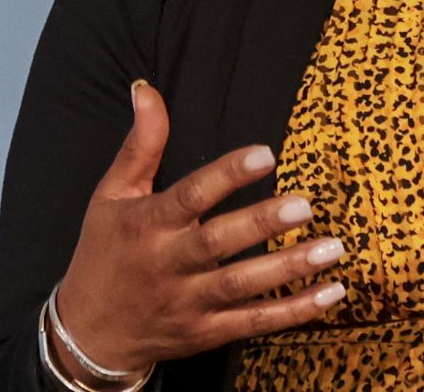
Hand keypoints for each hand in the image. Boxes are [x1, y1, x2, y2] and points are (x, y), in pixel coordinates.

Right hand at [47, 80, 350, 376]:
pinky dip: (294, 311)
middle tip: (304, 205)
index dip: (227, 175)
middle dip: (262, 223)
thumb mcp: (111, 195)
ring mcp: (189, 302)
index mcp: (147, 224)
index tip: (265, 154)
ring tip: (332, 249)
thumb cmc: (103, 253)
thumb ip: (140, 145)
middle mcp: (169, 263)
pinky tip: (330, 294)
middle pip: (219, 242)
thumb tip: (146, 90)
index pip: (190, 195)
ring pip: (242, 286)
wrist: (91, 332)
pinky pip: (254, 323)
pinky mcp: (206, 332)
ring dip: (289, 268)